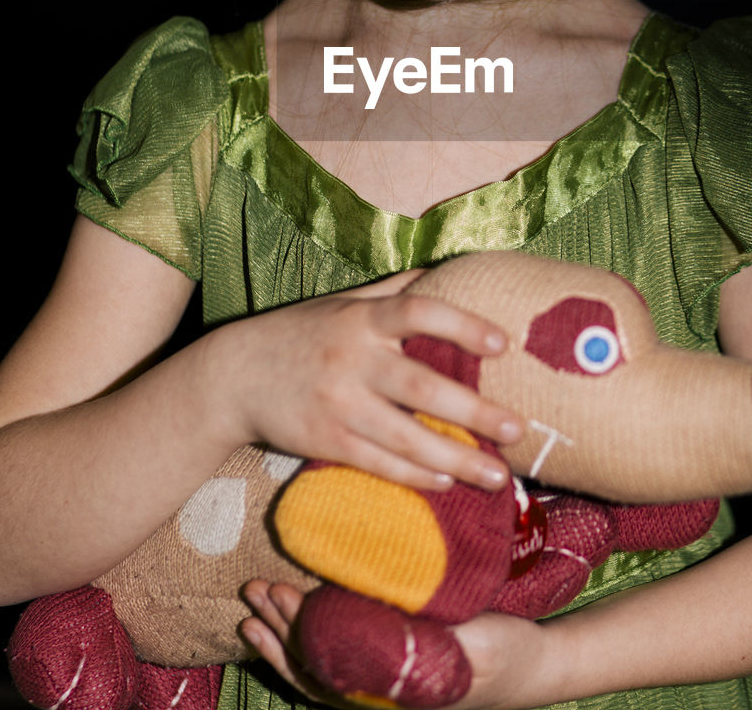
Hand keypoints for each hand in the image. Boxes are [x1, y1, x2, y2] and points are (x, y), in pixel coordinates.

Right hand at [213, 271, 522, 490]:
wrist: (233, 376)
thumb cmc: (300, 333)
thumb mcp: (343, 302)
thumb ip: (394, 290)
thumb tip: (448, 269)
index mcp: (362, 318)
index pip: (419, 312)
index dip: (462, 325)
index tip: (502, 342)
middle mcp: (352, 359)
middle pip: (422, 387)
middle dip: (475, 411)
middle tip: (519, 428)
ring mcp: (338, 404)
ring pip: (406, 437)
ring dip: (457, 458)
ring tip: (499, 476)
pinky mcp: (326, 442)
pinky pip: (380, 464)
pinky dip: (417, 476)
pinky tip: (449, 482)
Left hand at [240, 581, 552, 709]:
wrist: (537, 666)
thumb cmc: (506, 653)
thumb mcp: (472, 643)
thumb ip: (426, 637)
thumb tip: (378, 620)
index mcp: (393, 695)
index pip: (329, 668)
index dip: (298, 633)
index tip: (280, 592)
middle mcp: (380, 695)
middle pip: (313, 670)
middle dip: (279, 631)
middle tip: (255, 590)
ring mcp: (383, 684)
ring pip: (318, 669)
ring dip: (283, 637)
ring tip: (254, 605)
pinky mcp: (392, 665)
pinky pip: (340, 660)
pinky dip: (311, 640)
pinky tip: (295, 613)